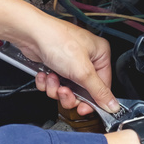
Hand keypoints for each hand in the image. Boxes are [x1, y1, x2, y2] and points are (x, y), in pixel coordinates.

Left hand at [0, 0, 118, 115]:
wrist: (30, 34)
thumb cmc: (57, 40)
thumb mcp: (82, 71)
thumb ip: (98, 91)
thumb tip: (112, 105)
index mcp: (100, 54)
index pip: (102, 85)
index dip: (92, 100)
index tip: (83, 109)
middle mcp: (86, 58)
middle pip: (83, 90)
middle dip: (69, 94)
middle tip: (64, 91)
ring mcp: (69, 62)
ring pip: (67, 89)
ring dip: (56, 88)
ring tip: (52, 78)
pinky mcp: (55, 65)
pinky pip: (54, 84)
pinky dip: (47, 82)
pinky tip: (45, 74)